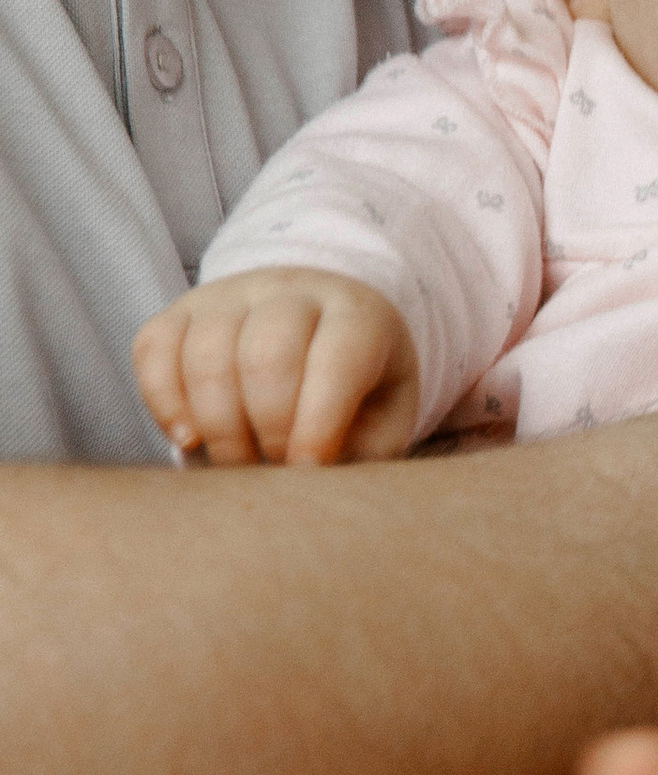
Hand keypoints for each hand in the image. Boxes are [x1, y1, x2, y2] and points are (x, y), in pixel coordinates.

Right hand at [132, 267, 420, 465]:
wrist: (318, 324)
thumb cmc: (359, 388)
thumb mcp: (386, 417)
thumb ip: (364, 448)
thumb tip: (311, 481)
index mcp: (356, 316)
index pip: (337, 360)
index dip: (319, 423)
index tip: (307, 470)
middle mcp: (290, 292)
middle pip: (265, 358)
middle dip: (268, 431)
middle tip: (275, 470)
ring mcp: (228, 295)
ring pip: (206, 356)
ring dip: (218, 428)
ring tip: (240, 464)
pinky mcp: (179, 310)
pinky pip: (154, 351)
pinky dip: (165, 405)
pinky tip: (189, 440)